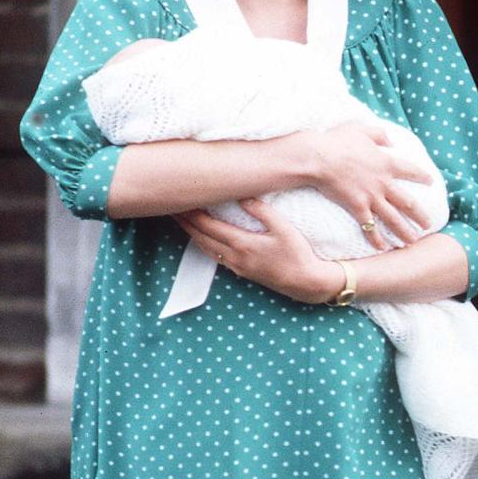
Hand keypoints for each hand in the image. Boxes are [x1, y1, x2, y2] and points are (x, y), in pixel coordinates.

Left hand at [174, 199, 344, 303]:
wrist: (307, 283)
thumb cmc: (299, 254)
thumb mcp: (284, 228)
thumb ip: (262, 211)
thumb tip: (243, 195)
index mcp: (242, 244)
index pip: (208, 225)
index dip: (191, 213)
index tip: (179, 200)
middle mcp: (234, 256)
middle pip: (201, 237)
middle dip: (184, 222)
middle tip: (170, 207)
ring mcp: (237, 266)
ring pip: (206, 248)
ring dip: (191, 234)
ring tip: (181, 221)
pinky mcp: (242, 271)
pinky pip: (215, 256)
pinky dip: (204, 244)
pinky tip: (202, 238)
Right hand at [297, 123, 433, 250]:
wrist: (319, 157)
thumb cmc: (336, 141)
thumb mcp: (361, 129)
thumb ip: (378, 134)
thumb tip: (390, 140)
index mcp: (386, 163)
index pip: (411, 171)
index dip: (422, 176)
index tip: (431, 182)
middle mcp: (383, 183)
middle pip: (408, 203)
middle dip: (420, 216)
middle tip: (429, 225)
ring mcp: (372, 197)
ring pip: (394, 219)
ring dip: (405, 231)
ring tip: (413, 241)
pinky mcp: (358, 207)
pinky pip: (370, 226)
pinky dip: (376, 238)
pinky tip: (383, 247)